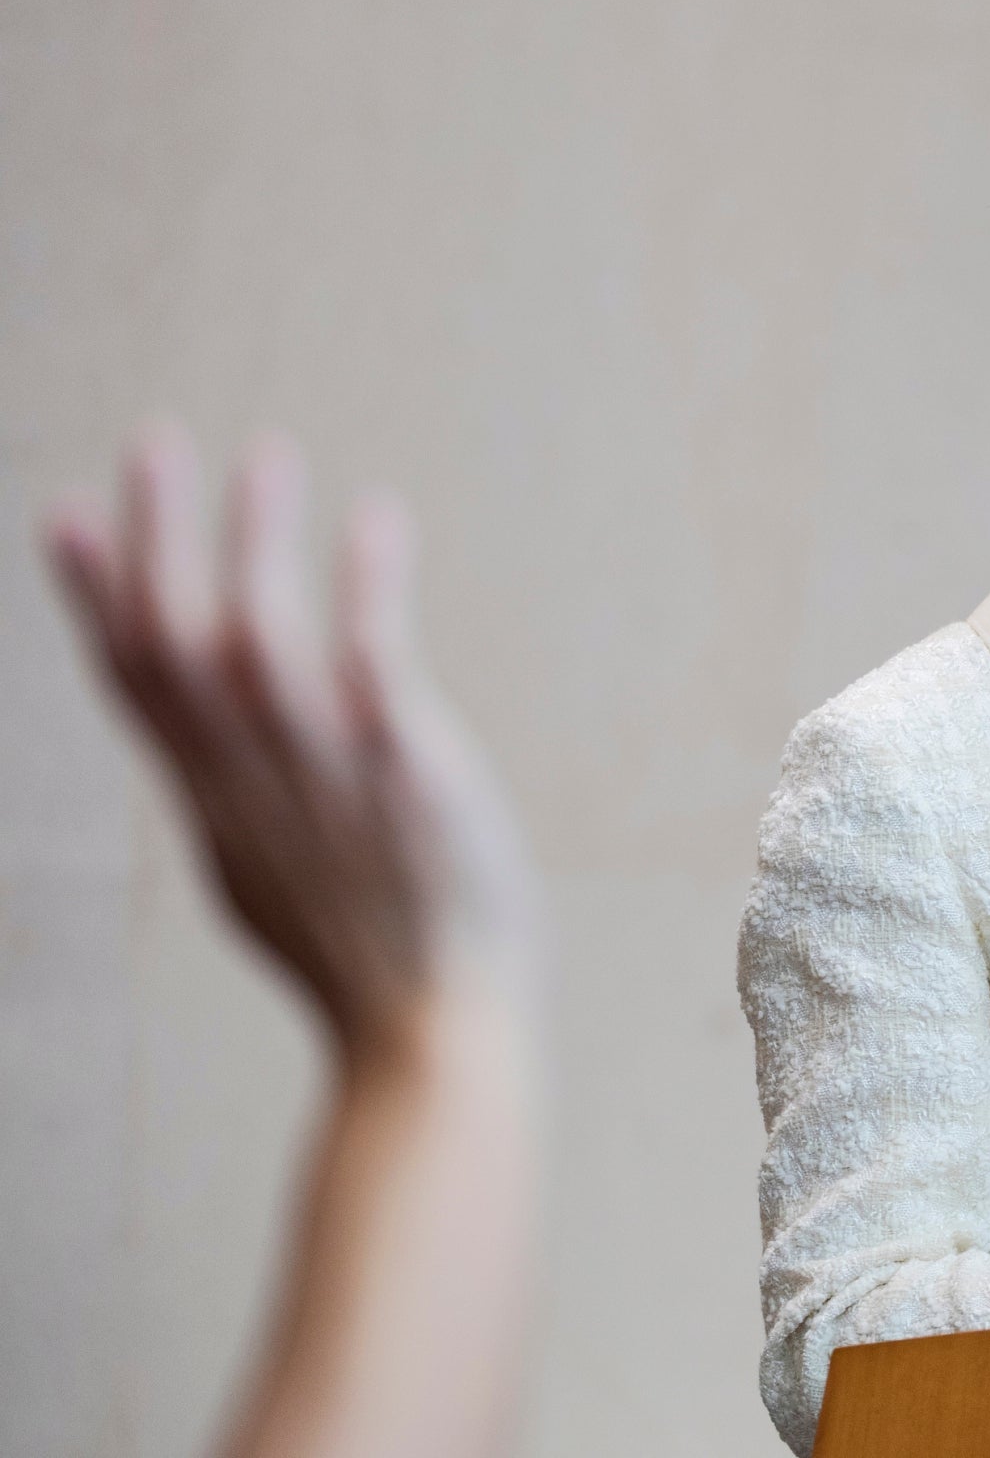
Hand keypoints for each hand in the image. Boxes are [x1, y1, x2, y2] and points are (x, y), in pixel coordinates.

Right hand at [45, 426, 537, 1064]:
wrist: (434, 1038)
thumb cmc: (366, 963)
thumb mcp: (269, 882)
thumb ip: (236, 809)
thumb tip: (208, 771)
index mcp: (216, 807)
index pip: (134, 684)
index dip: (95, 596)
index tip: (67, 513)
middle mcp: (252, 783)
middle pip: (172, 644)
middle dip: (154, 537)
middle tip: (155, 438)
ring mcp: (323, 778)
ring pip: (255, 640)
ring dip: (252, 539)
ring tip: (263, 454)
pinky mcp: (403, 775)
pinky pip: (372, 666)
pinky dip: (368, 589)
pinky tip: (379, 519)